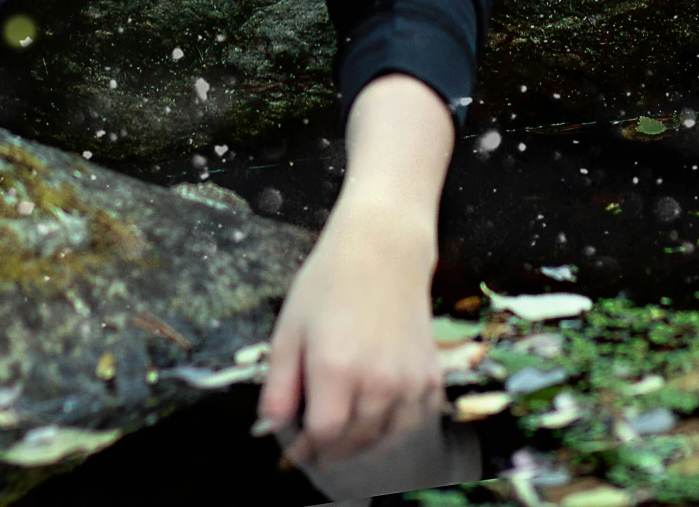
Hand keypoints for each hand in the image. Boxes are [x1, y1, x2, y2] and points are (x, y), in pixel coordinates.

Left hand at [257, 198, 445, 466]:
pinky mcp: (430, 375)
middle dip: (332, 448)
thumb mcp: (290, 328)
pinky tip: (379, 414)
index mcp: (336, 368)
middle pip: (354, 441)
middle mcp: (377, 380)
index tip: (297, 449)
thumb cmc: (330, 282)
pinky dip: (396, 427)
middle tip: (317, 444)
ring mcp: (408, 380)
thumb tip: (268, 427)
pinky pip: (414, 421)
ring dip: (363, 442)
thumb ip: (279, 385)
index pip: (323, 435)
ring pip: (385, 438)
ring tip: (346, 431)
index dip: (306, 448)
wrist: (384, 248)